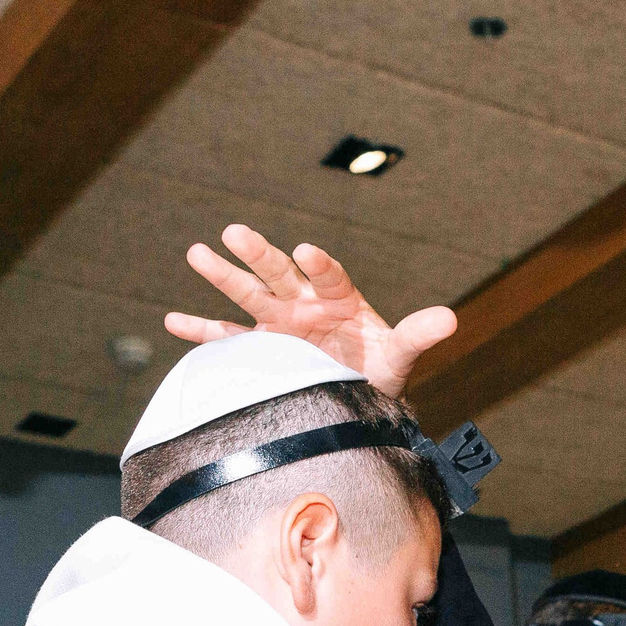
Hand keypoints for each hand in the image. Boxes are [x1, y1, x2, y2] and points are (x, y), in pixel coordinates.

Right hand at [164, 225, 455, 398]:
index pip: (330, 275)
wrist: (357, 394)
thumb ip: (418, 334)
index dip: (320, 263)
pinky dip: (202, 330)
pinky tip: (174, 320)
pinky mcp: (261, 348)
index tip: (305, 250)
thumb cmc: (379, 369)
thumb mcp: (400, 354)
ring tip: (196, 252)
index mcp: (340, 297)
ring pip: (247, 296)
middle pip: (279, 274)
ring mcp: (279, 324)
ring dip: (223, 276)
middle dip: (258, 254)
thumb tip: (451, 319)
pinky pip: (227, 338)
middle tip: (233, 231)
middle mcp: (304, 303)